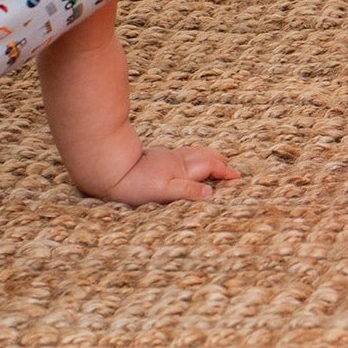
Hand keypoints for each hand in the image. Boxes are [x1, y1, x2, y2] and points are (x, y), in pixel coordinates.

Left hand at [107, 145, 240, 206]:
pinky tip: (189, 160)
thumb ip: (188, 191)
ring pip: (194, 153)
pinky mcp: (158, 158)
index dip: (224, 171)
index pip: (210, 168)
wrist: (109, 170)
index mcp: (181, 169)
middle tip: (231, 166)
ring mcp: (167, 158)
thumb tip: (211, 194)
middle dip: (219, 160)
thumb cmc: (135, 184)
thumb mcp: (163, 192)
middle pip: (204, 157)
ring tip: (216, 159)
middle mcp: (176, 161)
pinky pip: (184, 154)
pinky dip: (195, 155)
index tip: (238, 176)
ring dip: (207, 155)